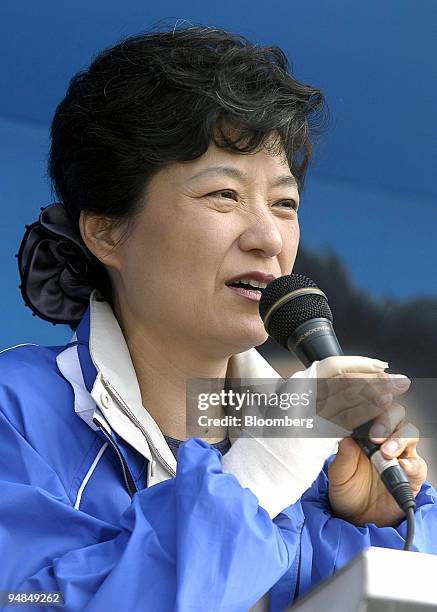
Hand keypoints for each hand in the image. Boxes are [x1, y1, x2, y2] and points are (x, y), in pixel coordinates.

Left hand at [328, 401, 427, 526]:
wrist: (357, 519)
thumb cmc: (346, 490)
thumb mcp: (338, 475)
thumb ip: (343, 457)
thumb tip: (347, 439)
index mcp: (364, 433)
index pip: (372, 409)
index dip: (372, 403)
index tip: (369, 403)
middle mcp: (384, 439)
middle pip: (396, 414)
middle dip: (387, 419)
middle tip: (375, 435)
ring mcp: (400, 455)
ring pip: (409, 433)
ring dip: (399, 439)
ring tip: (386, 452)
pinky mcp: (412, 475)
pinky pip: (418, 464)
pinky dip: (411, 464)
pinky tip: (401, 466)